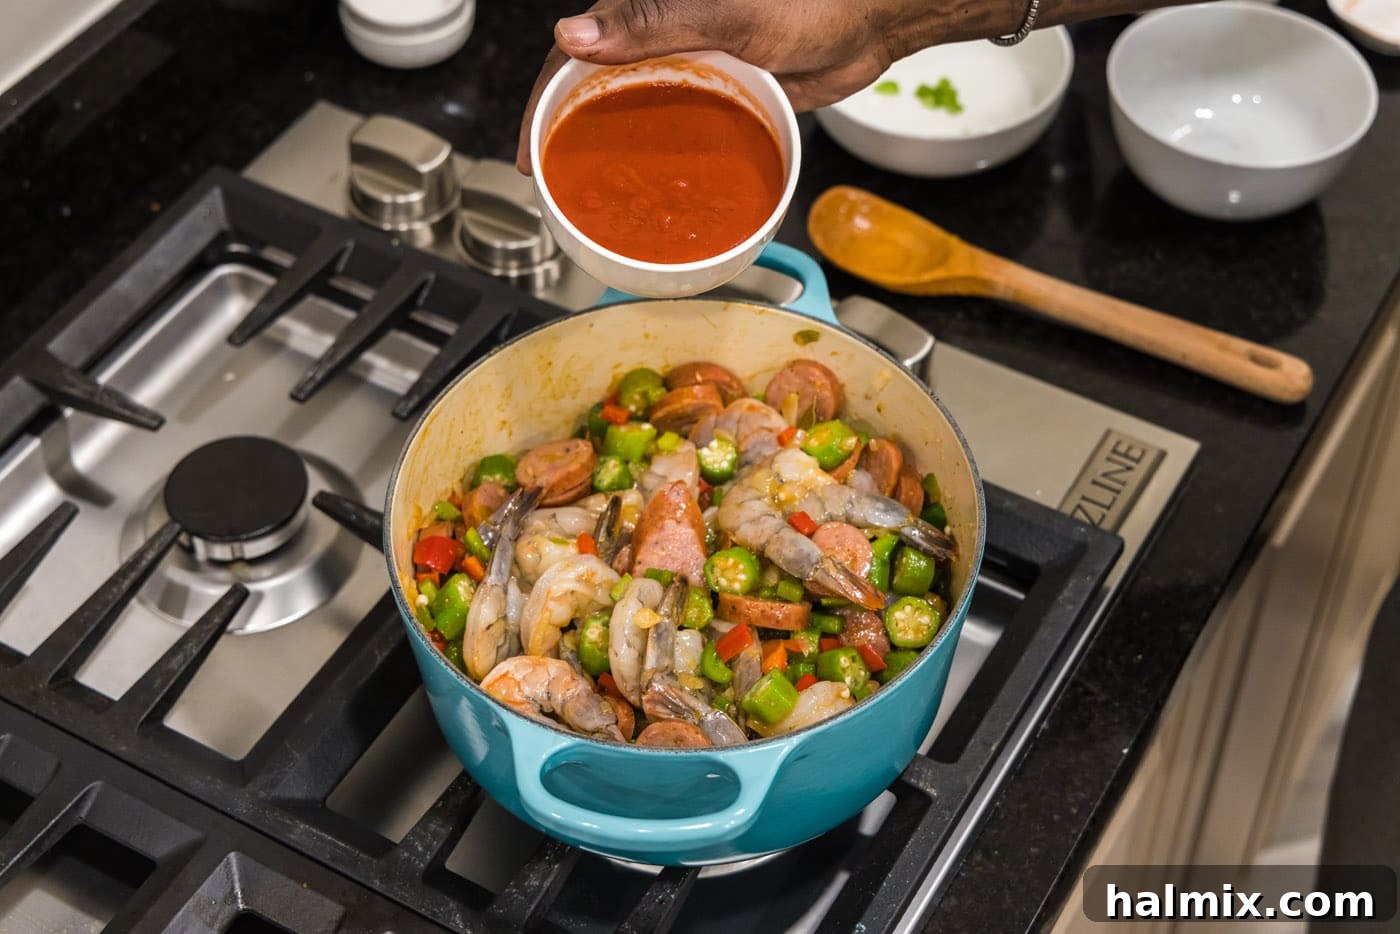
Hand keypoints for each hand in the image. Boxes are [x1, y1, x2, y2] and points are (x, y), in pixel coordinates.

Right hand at [515, 0, 943, 173]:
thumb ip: (652, 23)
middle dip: (568, 132)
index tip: (528, 152)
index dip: (543, 103)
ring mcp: (693, 62)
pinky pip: (681, 122)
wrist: (874, 16)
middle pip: (598, 86)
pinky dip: (662, 151)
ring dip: (613, 147)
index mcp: (649, 5)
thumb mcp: (726, 13)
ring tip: (592, 192)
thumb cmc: (812, 0)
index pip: (576, 54)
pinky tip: (654, 181)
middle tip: (550, 184)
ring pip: (636, 108)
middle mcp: (663, 32)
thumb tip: (572, 35)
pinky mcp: (725, 88)